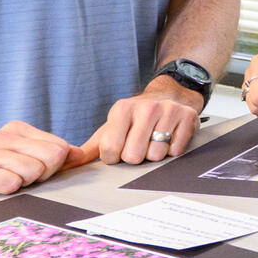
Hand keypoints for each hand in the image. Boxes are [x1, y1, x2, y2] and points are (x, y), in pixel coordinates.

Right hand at [0, 120, 86, 214]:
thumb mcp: (22, 161)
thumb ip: (53, 156)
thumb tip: (80, 154)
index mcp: (16, 129)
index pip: (61, 147)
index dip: (53, 167)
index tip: (33, 173)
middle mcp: (0, 136)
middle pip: (52, 157)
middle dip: (43, 176)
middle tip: (21, 181)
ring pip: (34, 170)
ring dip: (25, 185)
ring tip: (6, 186)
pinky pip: (12, 184)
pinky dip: (9, 192)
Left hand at [88, 79, 205, 165]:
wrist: (169, 96)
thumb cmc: (137, 118)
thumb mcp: (112, 127)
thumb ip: (91, 148)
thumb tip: (69, 161)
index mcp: (122, 109)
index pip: (110, 149)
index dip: (115, 156)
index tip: (120, 148)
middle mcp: (145, 108)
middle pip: (133, 156)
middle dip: (136, 156)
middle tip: (139, 144)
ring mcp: (168, 111)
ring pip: (156, 155)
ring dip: (155, 154)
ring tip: (155, 140)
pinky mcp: (187, 117)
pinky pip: (175, 151)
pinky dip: (172, 150)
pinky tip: (170, 137)